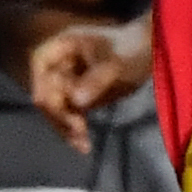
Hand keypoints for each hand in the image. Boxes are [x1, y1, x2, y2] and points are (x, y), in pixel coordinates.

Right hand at [28, 18, 152, 155]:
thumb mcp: (116, 62)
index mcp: (62, 46)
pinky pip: (70, 115)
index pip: (40, 65)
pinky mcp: (79, 96)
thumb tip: (77, 101)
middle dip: (59, 113)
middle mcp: (59, 63)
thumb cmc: (132, 48)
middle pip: (47, 90)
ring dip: (66, 127)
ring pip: (57, 107)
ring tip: (82, 145)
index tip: (54, 109)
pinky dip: (76, 130)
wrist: (151, 52)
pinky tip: (84, 145)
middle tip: (78, 131)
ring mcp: (67, 81)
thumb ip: (96, 80)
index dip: (43, 86)